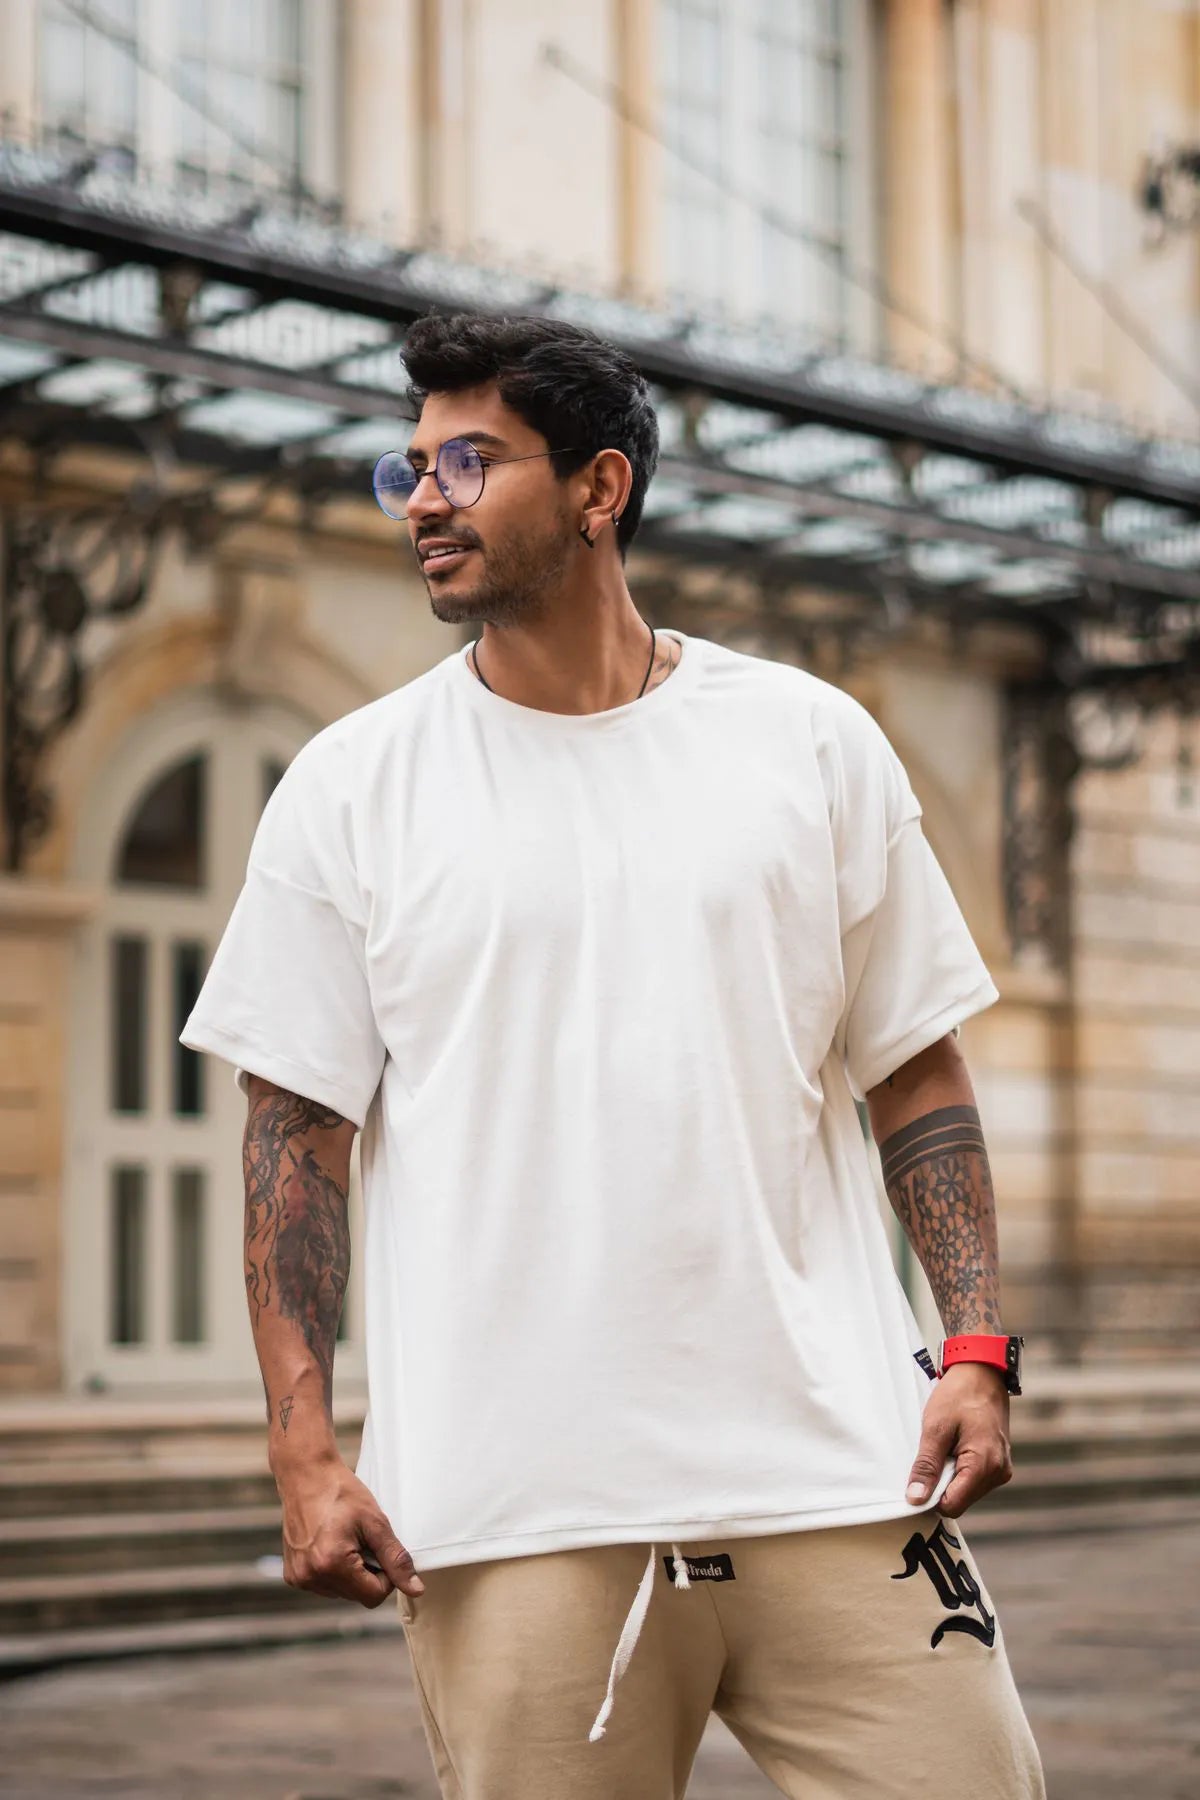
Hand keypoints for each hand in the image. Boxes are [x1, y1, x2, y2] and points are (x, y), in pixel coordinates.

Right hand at [275, 1452, 424, 1608]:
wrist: (307, 1475)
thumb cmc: (341, 1492)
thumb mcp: (375, 1522)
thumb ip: (396, 1559)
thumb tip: (416, 1590)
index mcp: (332, 1564)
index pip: (374, 1596)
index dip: (386, 1575)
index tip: (381, 1549)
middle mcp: (310, 1577)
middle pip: (357, 1595)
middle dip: (367, 1572)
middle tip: (362, 1540)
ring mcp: (299, 1578)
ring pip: (342, 1592)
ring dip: (350, 1573)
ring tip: (345, 1540)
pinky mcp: (292, 1575)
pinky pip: (324, 1585)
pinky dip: (333, 1570)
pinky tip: (331, 1544)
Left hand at [905, 1361, 1012, 1517]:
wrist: (982, 1372)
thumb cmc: (960, 1395)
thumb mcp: (935, 1429)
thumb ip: (926, 1466)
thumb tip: (915, 1499)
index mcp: (985, 1465)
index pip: (952, 1505)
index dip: (930, 1496)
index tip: (918, 1477)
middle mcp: (998, 1473)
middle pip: (959, 1500)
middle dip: (940, 1484)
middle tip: (932, 1453)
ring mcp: (1001, 1469)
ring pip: (965, 1491)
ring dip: (949, 1475)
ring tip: (945, 1446)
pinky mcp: (998, 1464)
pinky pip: (972, 1479)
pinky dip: (958, 1469)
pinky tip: (954, 1447)